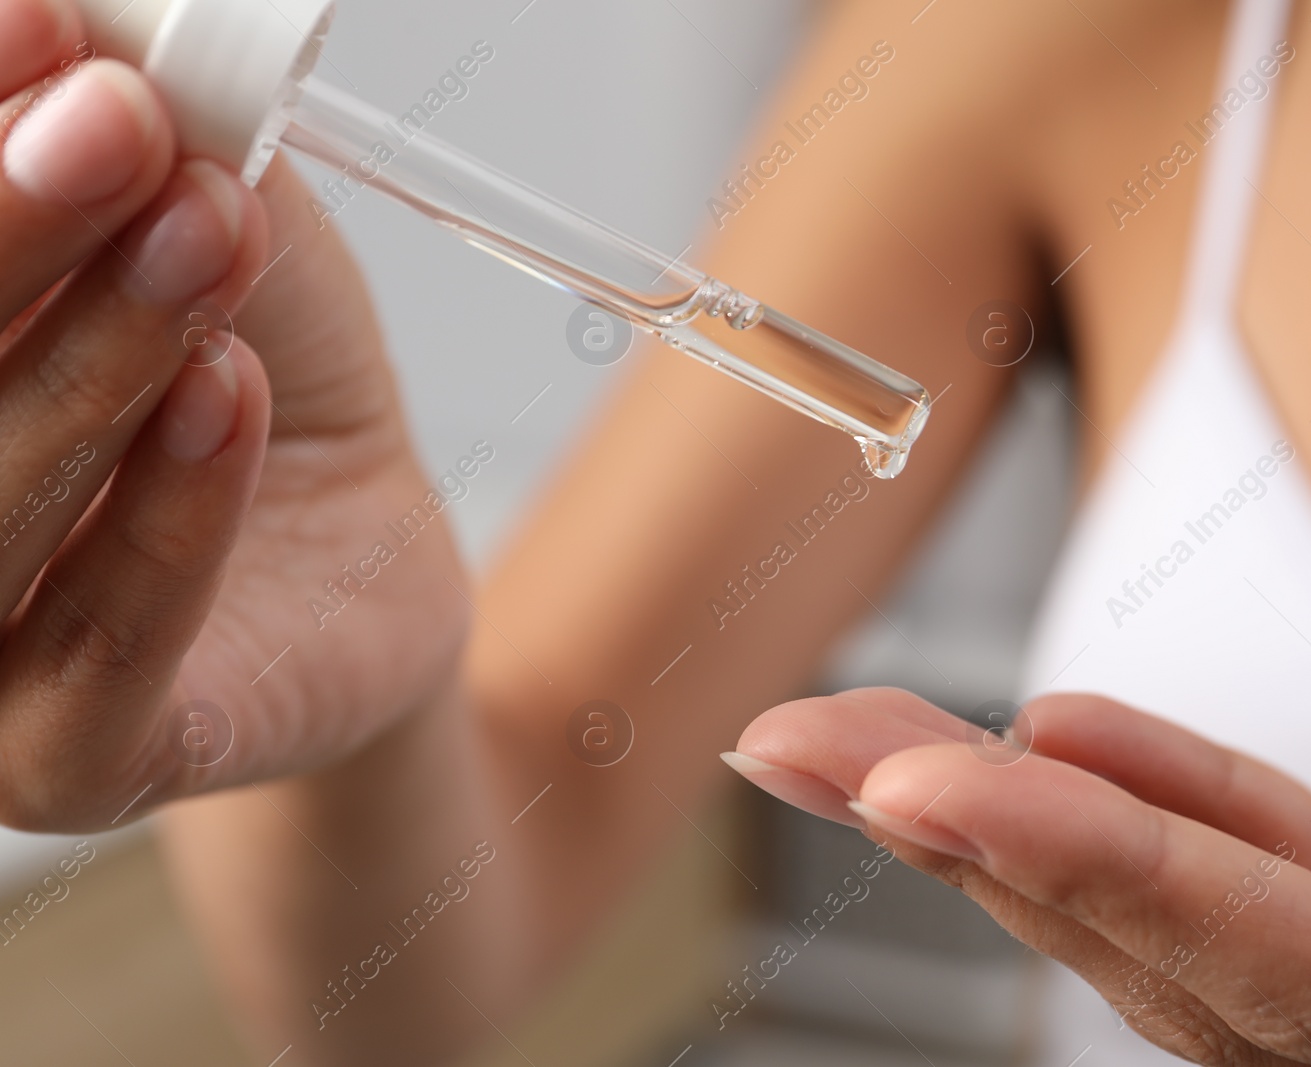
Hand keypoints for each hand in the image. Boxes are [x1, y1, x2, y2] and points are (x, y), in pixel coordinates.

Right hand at [0, 0, 466, 830]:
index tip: (46, 35)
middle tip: (117, 119)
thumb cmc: (259, 387)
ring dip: (100, 356)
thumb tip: (63, 21)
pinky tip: (229, 392)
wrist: (364, 560)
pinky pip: (106, 646)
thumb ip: (146, 145)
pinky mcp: (69, 761)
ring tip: (209, 231)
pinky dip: (173, 510)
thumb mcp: (210, 227)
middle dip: (8, 234)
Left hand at [727, 688, 1310, 1062]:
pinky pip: (1228, 873)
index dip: (1068, 856)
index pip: (1235, 936)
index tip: (908, 793)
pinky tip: (1046, 740)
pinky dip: (1131, 800)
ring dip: (989, 802)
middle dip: (944, 820)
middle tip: (782, 744)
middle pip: (1122, 917)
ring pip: (1139, 891)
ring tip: (849, 735)